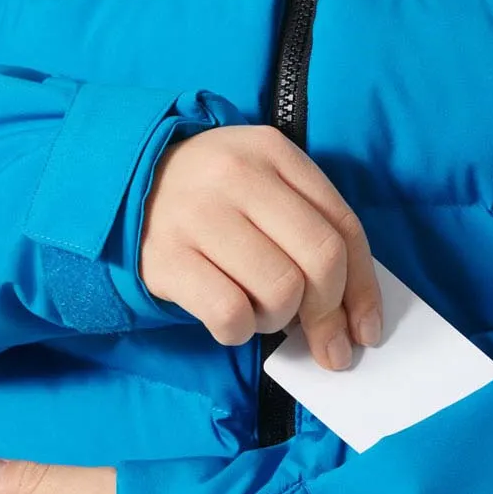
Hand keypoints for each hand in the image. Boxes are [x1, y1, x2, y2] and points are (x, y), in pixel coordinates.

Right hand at [141, 125, 382, 370]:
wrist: (126, 186)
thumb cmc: (214, 197)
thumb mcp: (265, 187)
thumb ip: (311, 232)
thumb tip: (352, 317)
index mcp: (273, 152)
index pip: (343, 227)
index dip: (364, 289)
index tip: (365, 329)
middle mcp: (237, 176)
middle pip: (320, 260)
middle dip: (330, 314)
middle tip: (324, 341)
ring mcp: (198, 215)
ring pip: (280, 291)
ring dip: (278, 319)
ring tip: (259, 310)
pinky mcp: (165, 258)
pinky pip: (230, 313)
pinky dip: (240, 330)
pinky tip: (230, 319)